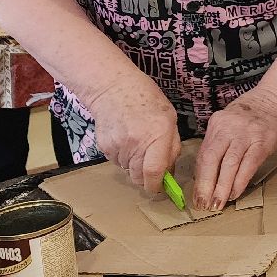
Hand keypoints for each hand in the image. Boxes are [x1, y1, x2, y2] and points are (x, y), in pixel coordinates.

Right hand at [84, 73, 180, 195]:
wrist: (112, 87)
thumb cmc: (146, 99)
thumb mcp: (169, 119)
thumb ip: (171, 147)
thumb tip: (169, 173)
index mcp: (158, 134)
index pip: (154, 172)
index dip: (157, 186)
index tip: (161, 189)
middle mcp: (137, 142)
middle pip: (139, 177)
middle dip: (146, 178)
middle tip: (150, 167)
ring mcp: (118, 145)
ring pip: (127, 170)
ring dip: (134, 165)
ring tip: (136, 143)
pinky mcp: (104, 147)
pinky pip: (116, 161)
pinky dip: (122, 157)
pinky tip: (125, 139)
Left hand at [193, 85, 276, 209]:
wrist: (276, 100)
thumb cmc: (251, 116)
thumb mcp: (228, 123)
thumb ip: (218, 144)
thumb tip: (206, 174)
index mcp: (216, 123)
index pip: (203, 154)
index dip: (199, 178)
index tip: (196, 196)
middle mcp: (228, 128)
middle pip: (212, 160)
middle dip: (206, 186)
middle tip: (204, 205)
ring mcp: (246, 135)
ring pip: (229, 165)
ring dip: (222, 188)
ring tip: (217, 205)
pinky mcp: (262, 142)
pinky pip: (248, 166)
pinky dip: (240, 183)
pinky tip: (235, 194)